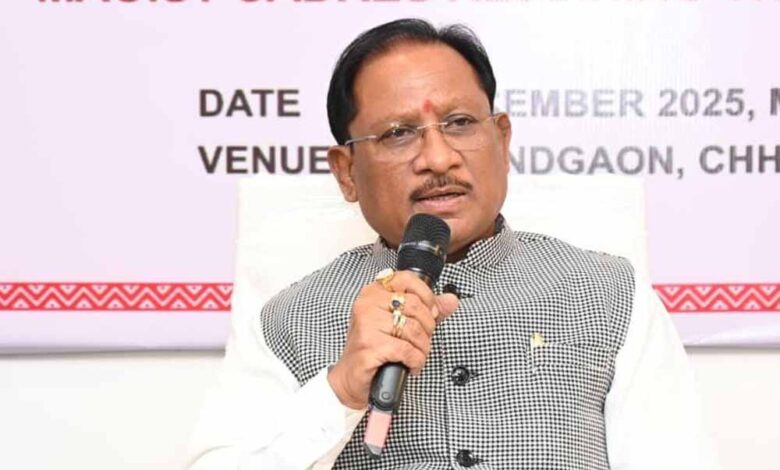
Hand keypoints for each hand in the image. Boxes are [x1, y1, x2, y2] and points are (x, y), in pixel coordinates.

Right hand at [327, 271, 458, 409]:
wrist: (353, 376)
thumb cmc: (374, 346)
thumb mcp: (400, 322)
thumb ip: (427, 309)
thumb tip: (450, 300)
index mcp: (373, 292)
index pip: (407, 279)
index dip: (426, 296)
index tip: (429, 312)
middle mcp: (367, 304)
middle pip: (415, 306)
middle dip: (427, 328)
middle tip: (421, 339)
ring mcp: (366, 324)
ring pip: (413, 330)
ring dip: (422, 348)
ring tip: (415, 354)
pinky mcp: (369, 346)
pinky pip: (407, 350)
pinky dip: (415, 360)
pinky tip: (410, 364)